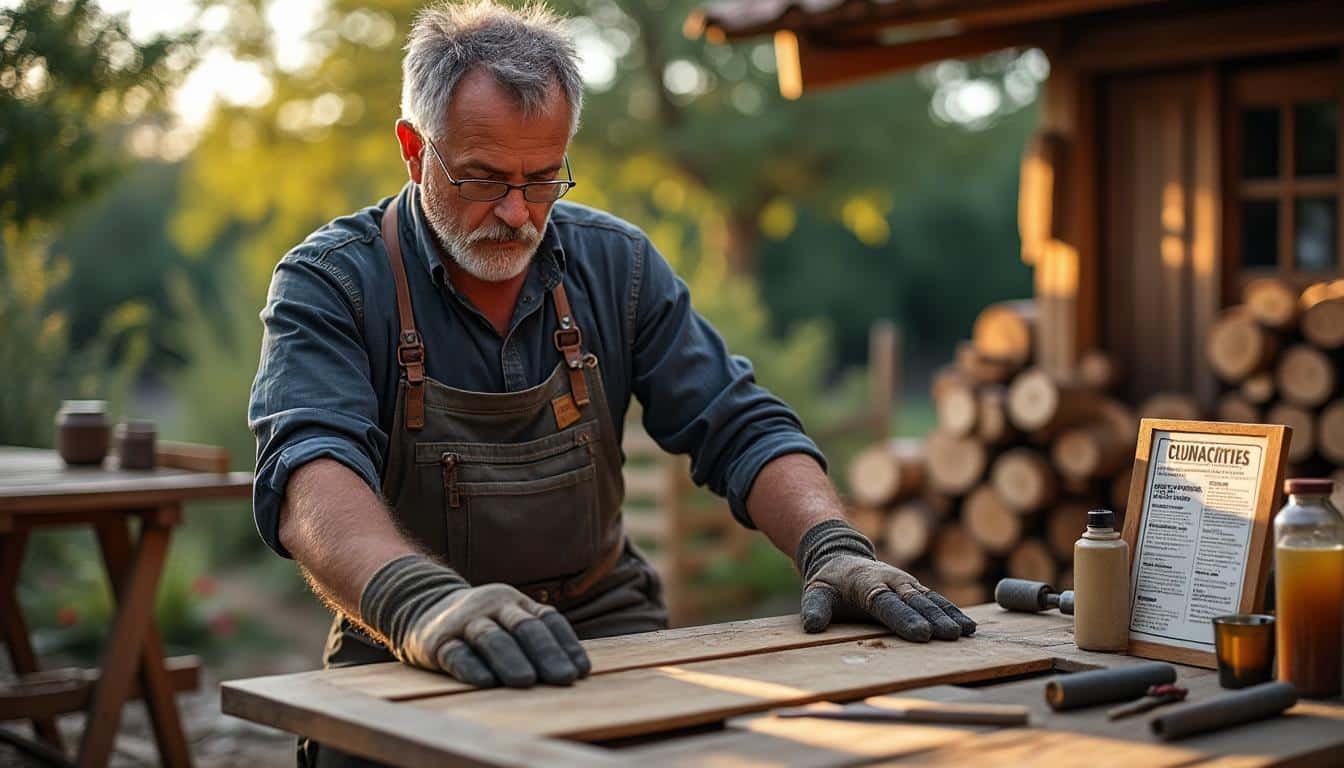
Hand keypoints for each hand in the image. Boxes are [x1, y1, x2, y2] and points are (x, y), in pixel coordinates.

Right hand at [360, 555, 590, 687]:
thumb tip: (573, 669)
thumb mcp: (507, 619)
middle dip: (546, 654)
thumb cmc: (479, 624)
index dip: (566, 644)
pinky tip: (486, 682)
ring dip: (511, 660)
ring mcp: (464, 621)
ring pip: (491, 637)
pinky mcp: (438, 642)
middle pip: (523, 627)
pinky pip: (456, 653)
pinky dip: (472, 667)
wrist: (421, 609)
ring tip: (527, 681)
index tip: (581, 670)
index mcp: (514, 601)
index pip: (547, 620)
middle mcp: (492, 606)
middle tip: (563, 678)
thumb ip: (536, 635)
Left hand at [795, 520, 975, 641]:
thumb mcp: (816, 592)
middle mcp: (891, 581)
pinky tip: (968, 626)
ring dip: (948, 615)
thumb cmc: (829, 581)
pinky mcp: (915, 588)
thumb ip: (814, 609)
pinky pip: (936, 599)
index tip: (922, 633)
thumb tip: (812, 626)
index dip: (904, 618)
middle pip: (914, 601)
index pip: (886, 603)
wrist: (842, 555)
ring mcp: (906, 583)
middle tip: (950, 636)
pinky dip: (952, 611)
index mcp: (866, 584)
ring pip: (930, 599)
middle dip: (934, 619)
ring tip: (966, 632)